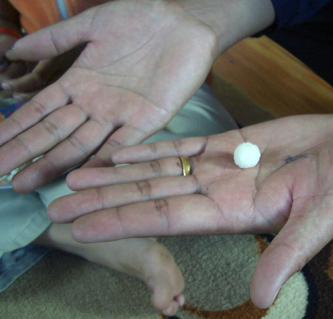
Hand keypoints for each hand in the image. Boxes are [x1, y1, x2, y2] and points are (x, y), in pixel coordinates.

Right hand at [0, 0, 217, 191]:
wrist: (185, 23)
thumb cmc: (141, 19)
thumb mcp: (92, 25)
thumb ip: (56, 40)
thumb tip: (12, 49)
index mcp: (79, 82)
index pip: (39, 111)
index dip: (16, 129)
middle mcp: (95, 104)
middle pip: (54, 133)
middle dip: (26, 153)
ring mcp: (120, 114)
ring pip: (81, 144)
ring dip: (54, 163)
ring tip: (26, 183)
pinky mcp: (148, 120)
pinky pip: (122, 145)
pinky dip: (103, 161)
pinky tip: (81, 177)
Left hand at [49, 114, 332, 307]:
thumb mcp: (321, 221)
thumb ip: (288, 254)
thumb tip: (259, 299)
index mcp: (232, 214)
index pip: (166, 218)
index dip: (123, 221)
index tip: (82, 225)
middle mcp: (217, 193)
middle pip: (150, 195)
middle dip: (105, 199)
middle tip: (59, 202)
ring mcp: (220, 167)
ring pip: (158, 169)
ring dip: (118, 172)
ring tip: (78, 174)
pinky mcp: (229, 142)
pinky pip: (182, 145)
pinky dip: (151, 147)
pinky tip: (122, 150)